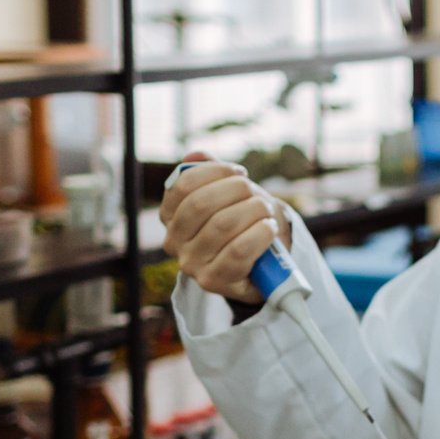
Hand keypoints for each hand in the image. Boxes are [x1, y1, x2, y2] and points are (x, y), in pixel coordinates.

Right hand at [159, 155, 286, 303]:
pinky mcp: (212, 282)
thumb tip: (194, 156)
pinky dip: (259, 234)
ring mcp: (191, 264)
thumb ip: (209, 173)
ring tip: (267, 211)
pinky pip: (238, 251)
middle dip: (237, 190)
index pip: (183, 185)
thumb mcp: (225, 194)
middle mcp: (174, 241)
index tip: (240, 172)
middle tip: (256, 193)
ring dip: (253, 210)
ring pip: (222, 225)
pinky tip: (269, 228)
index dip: (215, 172)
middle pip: (201, 204)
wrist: (260, 264)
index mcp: (170, 215)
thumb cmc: (241, 222)